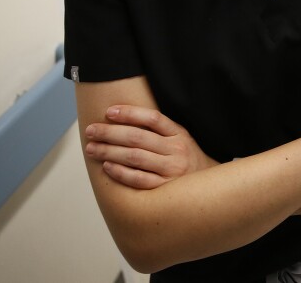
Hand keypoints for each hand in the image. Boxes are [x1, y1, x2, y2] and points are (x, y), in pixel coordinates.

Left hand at [84, 105, 218, 189]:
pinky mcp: (166, 188)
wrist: (208, 189)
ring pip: (135, 157)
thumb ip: (159, 129)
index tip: (108, 112)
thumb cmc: (185, 159)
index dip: (130, 113)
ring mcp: (172, 170)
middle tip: (91, 131)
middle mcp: (176, 150)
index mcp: (179, 133)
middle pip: (138, 137)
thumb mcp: (180, 138)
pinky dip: (121, 172)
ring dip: (109, 151)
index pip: (152, 118)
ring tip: (92, 148)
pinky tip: (107, 166)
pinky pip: (139, 179)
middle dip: (110, 133)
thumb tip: (124, 117)